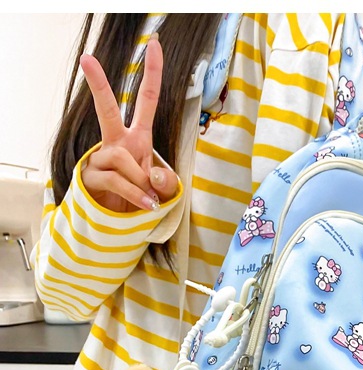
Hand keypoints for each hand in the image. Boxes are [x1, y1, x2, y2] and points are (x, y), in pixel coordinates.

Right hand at [79, 35, 178, 212]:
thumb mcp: (165, 190)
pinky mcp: (91, 177)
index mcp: (138, 137)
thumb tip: (152, 174)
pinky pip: (117, 181)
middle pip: (106, 110)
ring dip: (141, 182)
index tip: (154, 45)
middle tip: (86, 59)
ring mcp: (102, 158)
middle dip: (99, 85)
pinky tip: (145, 205)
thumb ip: (167, 181)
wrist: (121, 222)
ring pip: (121, 158)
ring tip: (148, 198)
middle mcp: (118, 142)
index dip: (153, 74)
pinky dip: (136, 195)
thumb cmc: (144, 197)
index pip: (146, 101)